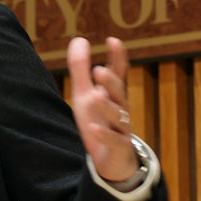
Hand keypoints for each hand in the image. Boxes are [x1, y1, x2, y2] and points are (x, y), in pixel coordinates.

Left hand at [67, 36, 139, 181]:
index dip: (118, 58)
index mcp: (113, 94)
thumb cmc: (99, 121)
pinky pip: (114, 141)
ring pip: (118, 116)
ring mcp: (121, 128)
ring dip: (108, 106)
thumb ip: (81, 68)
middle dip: (111, 82)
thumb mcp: (85, 94)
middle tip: (99, 71)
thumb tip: (79, 39)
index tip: (113, 41)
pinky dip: (104, 135)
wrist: (112, 160)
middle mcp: (120, 108)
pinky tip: (94, 128)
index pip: (119, 73)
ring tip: (95, 96)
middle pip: (119, 93)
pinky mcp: (118, 148)